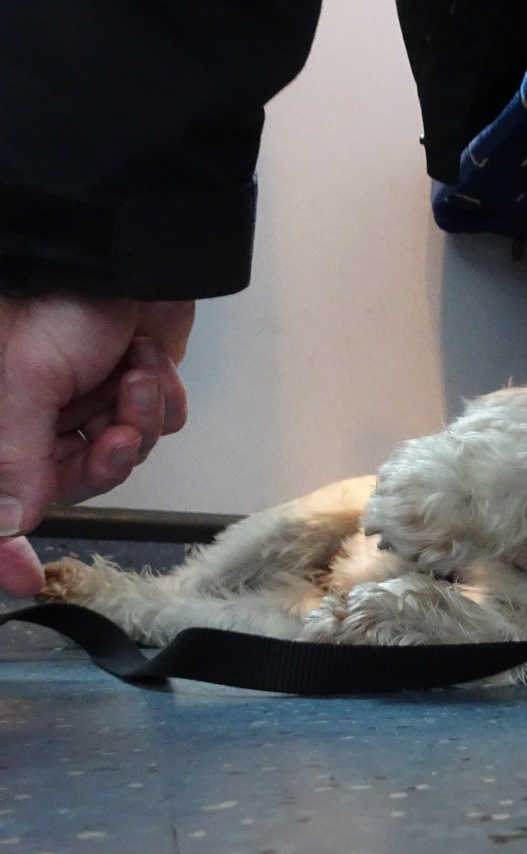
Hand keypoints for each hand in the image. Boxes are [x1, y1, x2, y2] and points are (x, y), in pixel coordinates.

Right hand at [0, 295, 192, 596]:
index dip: (2, 546)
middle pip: (71, 483)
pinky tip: (147, 360)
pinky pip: (158, 426)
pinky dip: (161, 399)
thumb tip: (4, 526)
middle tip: (117, 426)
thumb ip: (12, 460)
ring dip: (138, 418)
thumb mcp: (23, 381)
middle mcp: (34, 417)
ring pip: (125, 456)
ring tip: (132, 372)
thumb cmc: (63, 298)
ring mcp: (88, 405)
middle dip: (106, 456)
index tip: (25, 580)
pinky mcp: (136, 391)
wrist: (134, 250)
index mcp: (0, 418)